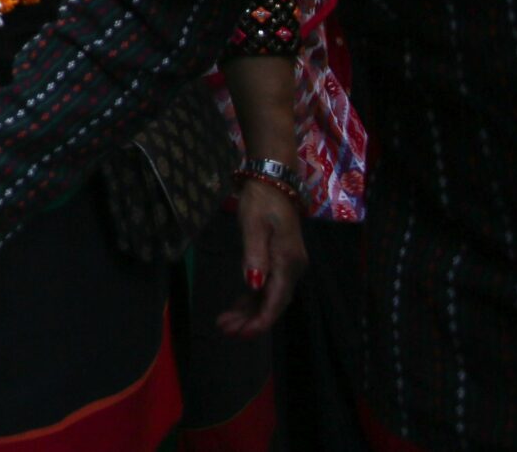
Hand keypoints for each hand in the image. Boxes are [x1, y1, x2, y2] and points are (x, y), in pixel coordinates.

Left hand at [219, 177, 305, 336]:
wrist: (273, 182)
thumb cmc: (262, 202)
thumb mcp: (253, 226)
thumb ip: (254, 256)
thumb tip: (254, 285)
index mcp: (287, 261)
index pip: (276, 299)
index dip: (261, 319)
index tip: (244, 334)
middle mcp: (291, 268)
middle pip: (272, 302)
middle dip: (251, 320)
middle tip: (226, 332)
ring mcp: (286, 266)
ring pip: (267, 296)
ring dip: (248, 311)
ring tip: (225, 324)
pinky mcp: (278, 261)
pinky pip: (265, 286)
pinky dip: (250, 298)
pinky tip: (235, 309)